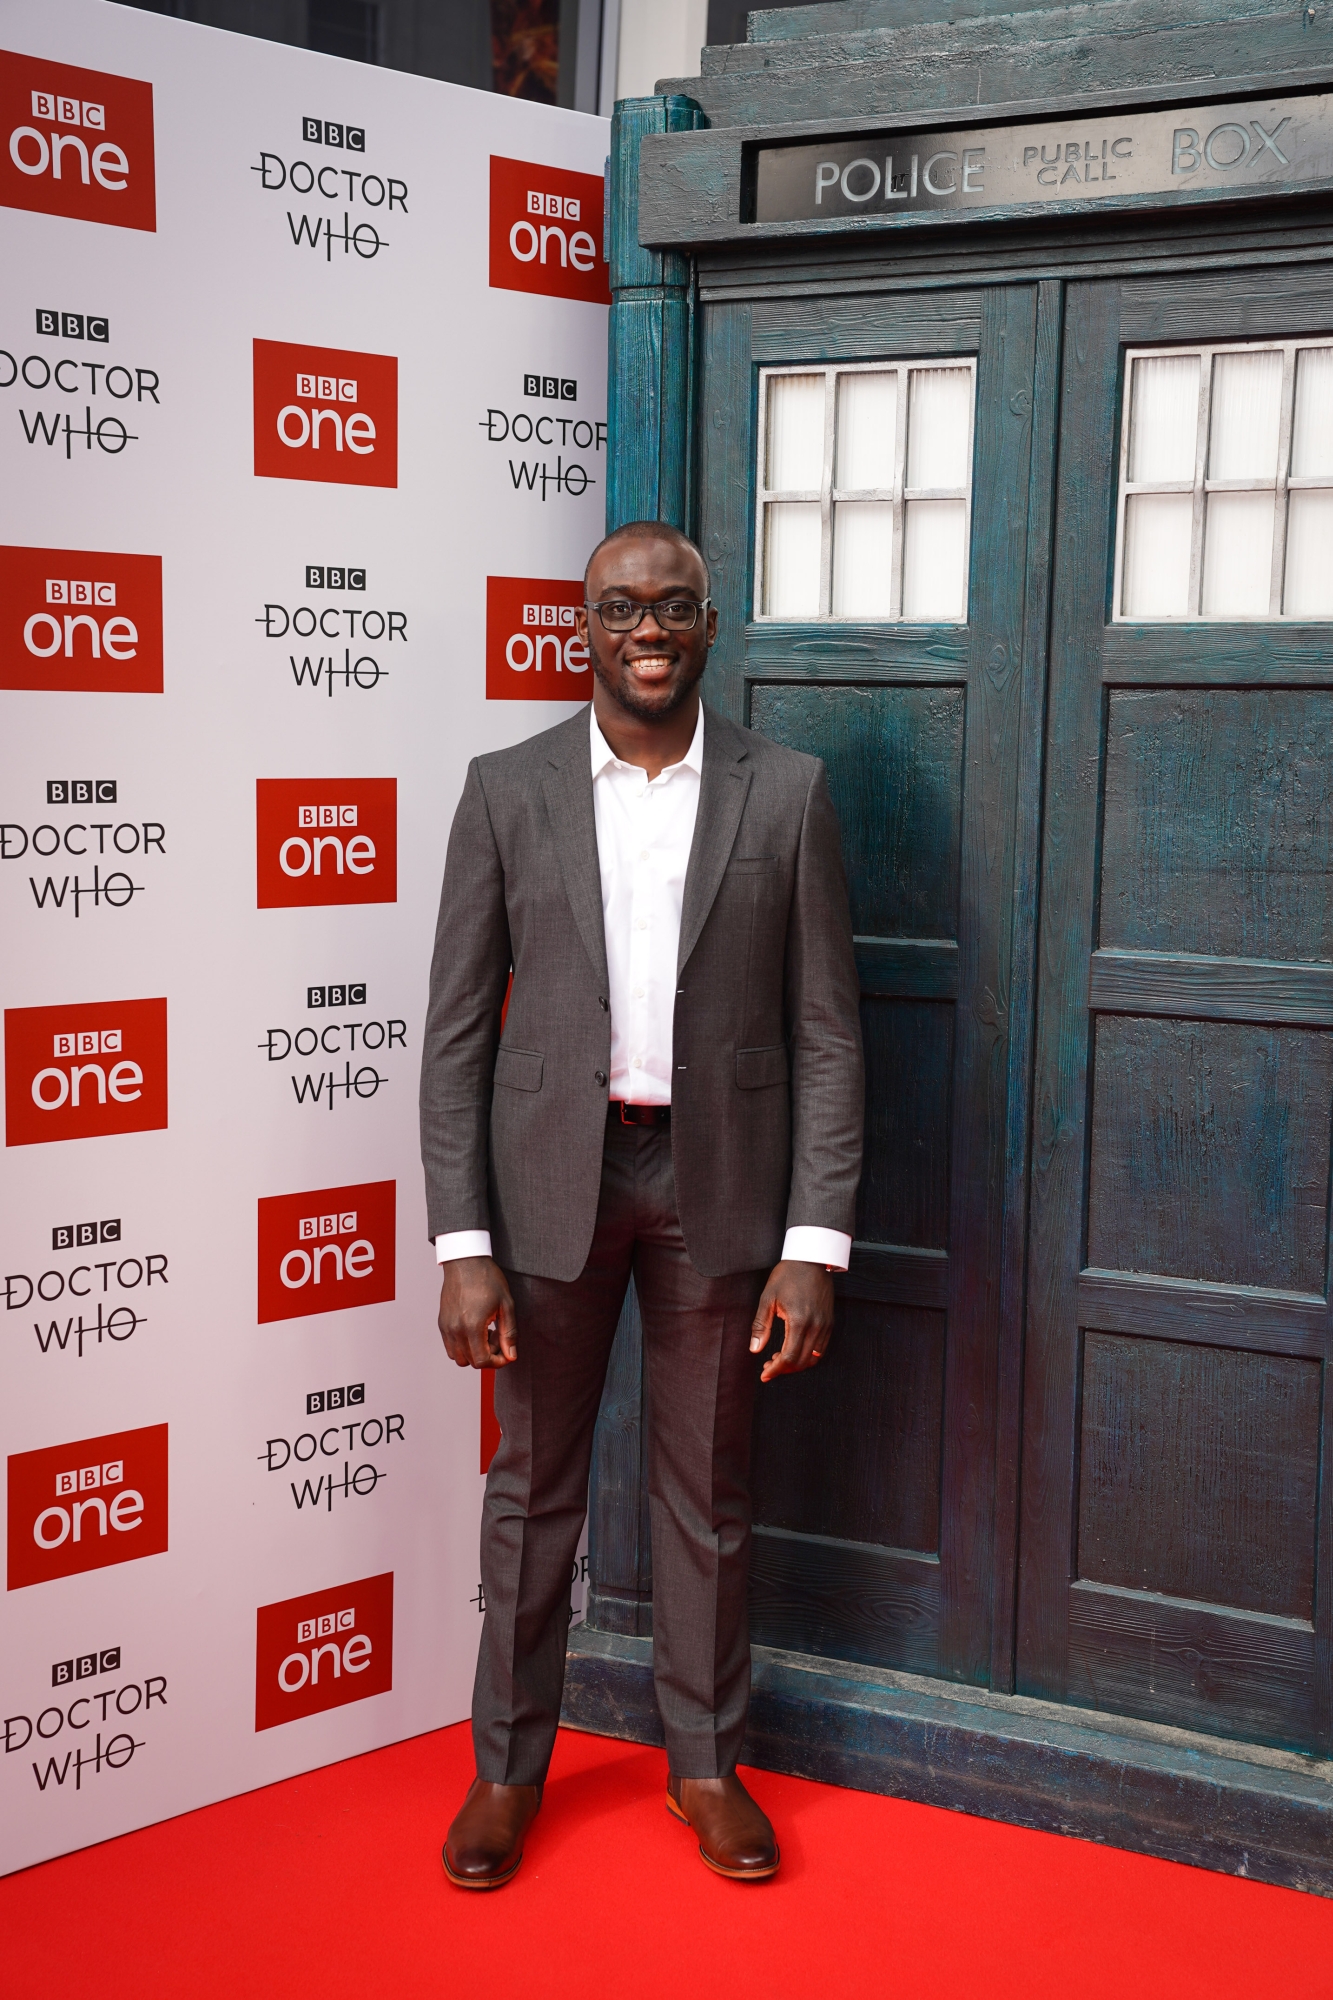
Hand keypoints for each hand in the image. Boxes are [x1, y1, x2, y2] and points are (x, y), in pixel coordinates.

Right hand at [438, 1256, 517, 1368]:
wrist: (466, 1261)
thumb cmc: (487, 1278)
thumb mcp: (506, 1305)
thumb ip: (509, 1333)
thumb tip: (510, 1356)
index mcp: (472, 1326)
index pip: (482, 1362)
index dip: (497, 1363)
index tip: (505, 1354)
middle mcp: (456, 1330)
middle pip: (470, 1362)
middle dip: (487, 1356)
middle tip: (497, 1338)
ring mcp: (446, 1327)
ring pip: (458, 1358)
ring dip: (473, 1353)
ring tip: (485, 1334)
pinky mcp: (442, 1322)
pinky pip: (450, 1347)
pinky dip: (462, 1346)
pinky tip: (474, 1330)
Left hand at [750, 1260, 833, 1382]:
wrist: (812, 1258)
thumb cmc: (787, 1275)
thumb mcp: (768, 1298)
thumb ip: (761, 1325)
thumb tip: (754, 1350)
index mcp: (798, 1321)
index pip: (788, 1357)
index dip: (776, 1370)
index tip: (765, 1375)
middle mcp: (815, 1326)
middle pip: (801, 1361)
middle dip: (784, 1369)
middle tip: (769, 1367)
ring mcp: (825, 1325)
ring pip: (813, 1358)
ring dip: (796, 1364)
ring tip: (780, 1359)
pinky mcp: (830, 1322)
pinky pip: (821, 1348)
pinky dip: (808, 1355)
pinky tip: (794, 1350)